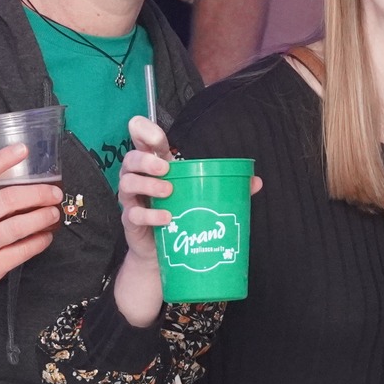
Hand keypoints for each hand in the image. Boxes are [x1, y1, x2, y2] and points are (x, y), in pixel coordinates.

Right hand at [0, 145, 62, 287]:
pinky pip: (22, 251)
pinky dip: (39, 242)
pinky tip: (46, 236)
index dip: (2, 159)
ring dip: (42, 218)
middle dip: (38, 194)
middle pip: (9, 200)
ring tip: (53, 213)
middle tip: (55, 194)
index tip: (24, 149)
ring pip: (18, 227)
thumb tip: (26, 175)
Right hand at [112, 116, 265, 327]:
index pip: (141, 140)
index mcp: (154, 165)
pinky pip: (133, 214)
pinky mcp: (130, 222)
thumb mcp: (199, 195)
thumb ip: (225, 185)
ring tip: (168, 191)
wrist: (161, 253)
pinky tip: (167, 218)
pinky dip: (150, 215)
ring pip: (127, 183)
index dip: (142, 131)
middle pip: (130, 159)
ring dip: (147, 184)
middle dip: (146, 160)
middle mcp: (138, 179)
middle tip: (166, 168)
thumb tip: (256, 182)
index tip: (155, 136)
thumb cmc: (178, 214)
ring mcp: (132, 200)